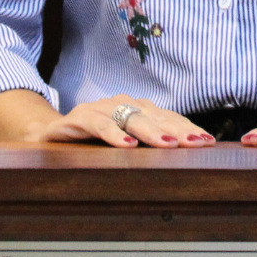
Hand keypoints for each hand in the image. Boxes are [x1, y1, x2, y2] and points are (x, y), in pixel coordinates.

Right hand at [0, 89, 213, 147]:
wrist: (49, 135)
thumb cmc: (93, 141)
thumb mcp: (124, 142)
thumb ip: (148, 144)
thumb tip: (187, 154)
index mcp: (135, 108)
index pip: (167, 117)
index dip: (187, 128)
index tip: (207, 141)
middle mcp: (120, 103)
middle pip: (154, 115)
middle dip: (177, 130)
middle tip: (196, 143)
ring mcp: (99, 108)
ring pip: (129, 117)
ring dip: (150, 131)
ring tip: (168, 145)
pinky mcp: (78, 118)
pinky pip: (98, 124)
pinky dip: (113, 134)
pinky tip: (126, 145)